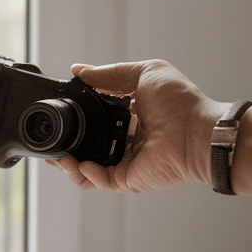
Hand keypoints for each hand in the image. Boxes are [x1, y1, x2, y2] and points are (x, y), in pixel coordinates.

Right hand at [49, 60, 225, 193]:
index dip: (76, 116)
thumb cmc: (182, 102)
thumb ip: (109, 73)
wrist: (199, 132)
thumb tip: (79, 70)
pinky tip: (78, 164)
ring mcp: (126, 161)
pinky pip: (97, 180)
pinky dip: (83, 175)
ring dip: (68, 164)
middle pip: (87, 144)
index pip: (95, 117)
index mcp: (130, 114)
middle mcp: (126, 139)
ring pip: (87, 167)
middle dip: (66, 145)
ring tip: (57, 157)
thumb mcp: (143, 73)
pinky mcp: (128, 179)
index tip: (61, 112)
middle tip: (52, 140)